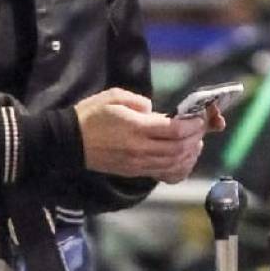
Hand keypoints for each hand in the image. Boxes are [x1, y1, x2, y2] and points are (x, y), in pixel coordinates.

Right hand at [75, 88, 209, 181]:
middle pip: (179, 149)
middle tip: (200, 129)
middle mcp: (140, 149)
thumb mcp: (113, 96)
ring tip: (194, 143)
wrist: (69, 143)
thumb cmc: (90, 116)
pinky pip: (163, 174)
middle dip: (195, 139)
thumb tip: (154, 110)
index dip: (193, 125)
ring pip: (174, 164)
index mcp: (137, 128)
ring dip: (189, 154)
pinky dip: (178, 168)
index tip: (199, 118)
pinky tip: (182, 159)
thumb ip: (138, 101)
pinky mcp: (134, 172)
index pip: (175, 130)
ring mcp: (138, 164)